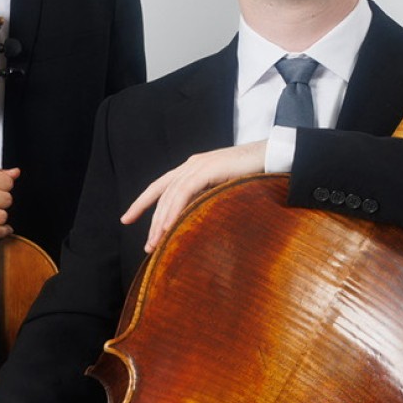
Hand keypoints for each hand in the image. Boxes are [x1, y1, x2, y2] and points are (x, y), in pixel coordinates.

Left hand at [120, 142, 266, 252]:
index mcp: (193, 168)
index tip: (127, 219)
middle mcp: (191, 164)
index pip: (161, 187)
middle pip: (162, 194)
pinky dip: (173, 211)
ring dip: (160, 222)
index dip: (142, 203)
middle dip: (151, 221)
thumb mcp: (225, 189)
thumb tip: (196, 222)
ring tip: (155, 244)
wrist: (275, 155)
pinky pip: (183, 192)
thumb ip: (209, 199)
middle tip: (147, 247)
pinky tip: (167, 228)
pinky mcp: (207, 168)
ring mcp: (198, 165)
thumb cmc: (255, 174)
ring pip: (170, 195)